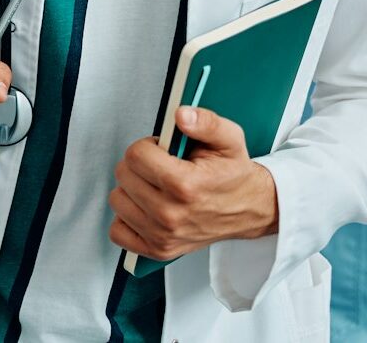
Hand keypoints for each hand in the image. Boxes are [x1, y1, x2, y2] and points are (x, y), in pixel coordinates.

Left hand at [108, 106, 278, 261]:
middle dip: (138, 164)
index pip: (135, 156)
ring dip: (131, 189)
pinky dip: (126, 218)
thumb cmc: (233, 174)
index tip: (161, 150)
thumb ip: (206, 122)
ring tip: (155, 186)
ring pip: (117, 200)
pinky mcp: (158, 251)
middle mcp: (171, 215)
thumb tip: (181, 114)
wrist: (249, 209)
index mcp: (186, 185)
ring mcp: (164, 236)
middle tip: (160, 167)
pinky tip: (145, 207)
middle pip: (124, 175)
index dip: (147, 146)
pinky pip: (118, 232)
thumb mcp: (229, 139)